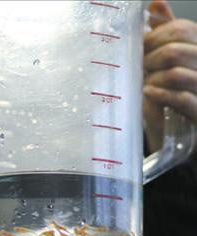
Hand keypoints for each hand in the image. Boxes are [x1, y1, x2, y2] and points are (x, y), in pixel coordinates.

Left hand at [143, 0, 196, 152]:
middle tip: (138, 67)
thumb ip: (168, 33)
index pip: (182, 29)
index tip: (138, 46)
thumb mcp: (173, 59)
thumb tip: (156, 3)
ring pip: (176, 73)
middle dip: (149, 57)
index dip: (155, 36)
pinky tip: (148, 94)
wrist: (187, 131)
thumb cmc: (177, 91)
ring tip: (142, 83)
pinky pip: (181, 99)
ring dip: (152, 77)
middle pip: (176, 49)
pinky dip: (160, 95)